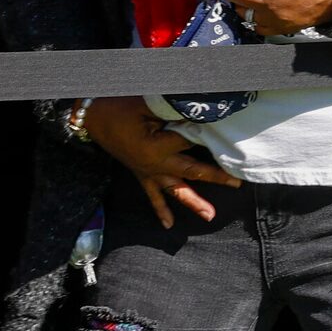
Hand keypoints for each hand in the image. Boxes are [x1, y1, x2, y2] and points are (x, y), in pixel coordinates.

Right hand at [83, 99, 241, 227]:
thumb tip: (200, 115)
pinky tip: (169, 225)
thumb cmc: (122, 106)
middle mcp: (154, 164)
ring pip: (175, 190)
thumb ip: (175, 113)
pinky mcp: (141, 175)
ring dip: (193, 202)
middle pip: (191, 171)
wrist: (93, 115)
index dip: (207, 135)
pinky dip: (161, 210)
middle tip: (237, 183)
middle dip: (216, 177)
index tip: (225, 133)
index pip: (192, 141)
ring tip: (210, 215)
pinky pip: (152, 196)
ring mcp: (148, 172)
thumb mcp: (150, 105)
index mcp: (157, 146)